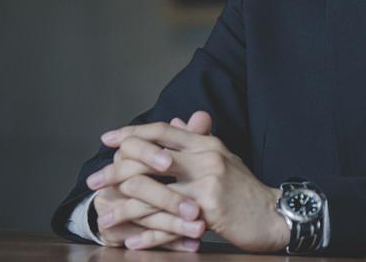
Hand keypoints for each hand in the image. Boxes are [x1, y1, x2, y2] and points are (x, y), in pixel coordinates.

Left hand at [90, 113, 288, 252]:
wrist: (272, 214)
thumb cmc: (243, 188)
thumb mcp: (221, 157)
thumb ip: (196, 141)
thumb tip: (174, 123)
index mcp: (206, 143)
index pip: (162, 131)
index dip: (132, 133)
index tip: (107, 139)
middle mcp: (206, 158)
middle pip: (148, 158)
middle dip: (115, 171)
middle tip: (93, 182)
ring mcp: (207, 184)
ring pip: (152, 194)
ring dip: (123, 209)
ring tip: (103, 218)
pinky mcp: (208, 211)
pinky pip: (168, 225)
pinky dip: (146, 236)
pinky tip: (130, 241)